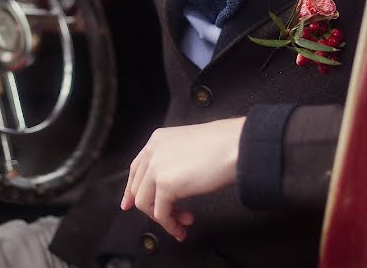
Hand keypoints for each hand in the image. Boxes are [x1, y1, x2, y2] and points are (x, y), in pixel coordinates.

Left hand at [120, 117, 245, 241]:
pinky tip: (181, 227)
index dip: (132, 189)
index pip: (137, 167)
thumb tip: (172, 185)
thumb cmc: (224, 145)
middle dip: (153, 208)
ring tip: (182, 222)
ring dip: (163, 218)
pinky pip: (160, 213)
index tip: (129, 203)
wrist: (236, 146)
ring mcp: (157, 167)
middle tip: (171, 218)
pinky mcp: (165, 184)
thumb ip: (175, 161)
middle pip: (139, 187)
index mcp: (158, 139)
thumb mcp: (190, 147)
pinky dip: (169, 225)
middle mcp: (153, 151)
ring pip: (145, 202)